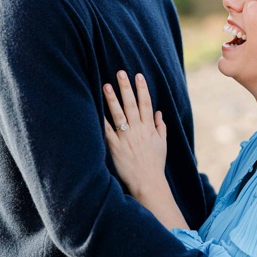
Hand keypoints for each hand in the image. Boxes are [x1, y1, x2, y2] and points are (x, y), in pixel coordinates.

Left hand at [102, 71, 166, 198]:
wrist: (148, 183)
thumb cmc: (154, 164)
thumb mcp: (162, 144)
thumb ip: (160, 127)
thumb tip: (158, 112)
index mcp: (149, 128)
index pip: (146, 104)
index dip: (142, 89)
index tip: (139, 75)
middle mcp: (138, 131)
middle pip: (132, 105)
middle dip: (126, 88)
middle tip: (120, 73)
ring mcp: (127, 138)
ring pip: (119, 115)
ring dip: (112, 100)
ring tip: (106, 86)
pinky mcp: (116, 147)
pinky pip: (107, 131)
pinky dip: (102, 121)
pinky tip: (95, 110)